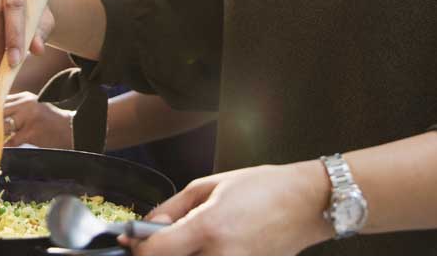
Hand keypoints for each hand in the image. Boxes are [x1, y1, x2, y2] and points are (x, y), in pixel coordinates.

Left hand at [2, 92, 72, 148]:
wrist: (71, 130)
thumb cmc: (49, 122)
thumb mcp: (32, 109)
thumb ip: (15, 110)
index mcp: (24, 97)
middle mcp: (26, 104)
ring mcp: (29, 117)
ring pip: (3, 126)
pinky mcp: (31, 131)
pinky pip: (12, 140)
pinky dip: (5, 146)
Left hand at [123, 162, 332, 254]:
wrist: (306, 203)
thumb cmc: (264, 188)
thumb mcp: (211, 185)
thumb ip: (173, 208)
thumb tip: (149, 225)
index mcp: (209, 228)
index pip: (155, 251)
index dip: (137, 246)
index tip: (130, 240)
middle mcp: (221, 256)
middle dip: (159, 253)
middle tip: (157, 240)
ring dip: (181, 254)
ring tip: (190, 238)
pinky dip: (201, 256)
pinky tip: (207, 246)